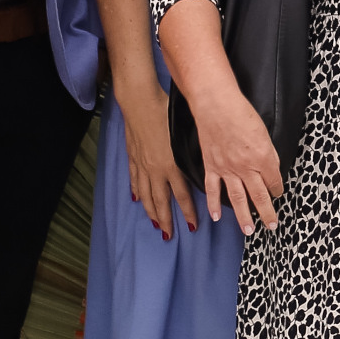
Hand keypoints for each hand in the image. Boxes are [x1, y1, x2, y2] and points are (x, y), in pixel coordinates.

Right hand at [120, 85, 197, 239]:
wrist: (140, 103)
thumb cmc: (165, 113)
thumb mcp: (185, 134)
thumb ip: (192, 152)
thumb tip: (207, 163)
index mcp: (172, 165)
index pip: (181, 196)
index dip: (188, 213)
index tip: (193, 226)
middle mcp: (156, 170)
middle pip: (161, 202)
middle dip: (166, 220)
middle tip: (169, 235)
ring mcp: (142, 165)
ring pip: (146, 195)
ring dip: (151, 212)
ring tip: (155, 225)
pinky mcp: (133, 158)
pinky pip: (135, 181)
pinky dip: (137, 193)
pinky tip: (138, 200)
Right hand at [191, 89, 284, 237]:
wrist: (215, 104)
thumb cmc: (241, 113)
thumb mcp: (264, 132)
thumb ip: (268, 154)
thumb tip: (271, 168)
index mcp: (263, 157)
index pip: (274, 181)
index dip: (278, 189)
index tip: (279, 194)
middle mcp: (246, 167)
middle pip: (259, 196)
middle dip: (267, 213)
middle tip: (272, 226)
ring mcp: (227, 169)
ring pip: (238, 198)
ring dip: (244, 216)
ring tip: (249, 231)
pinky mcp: (211, 166)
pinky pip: (213, 189)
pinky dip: (214, 204)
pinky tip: (216, 217)